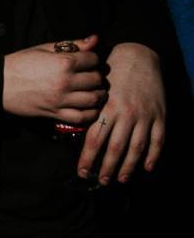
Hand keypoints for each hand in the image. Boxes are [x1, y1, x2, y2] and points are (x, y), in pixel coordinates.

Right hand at [3, 35, 106, 122]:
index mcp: (64, 62)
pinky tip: (89, 108)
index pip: (94, 59)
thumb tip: (95, 39)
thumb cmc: (20, 64)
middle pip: (96, 79)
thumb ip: (72, 44)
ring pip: (93, 99)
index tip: (88, 62)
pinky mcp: (54, 113)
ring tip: (95, 92)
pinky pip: (81, 117)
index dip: (93, 59)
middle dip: (97, 77)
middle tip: (92, 77)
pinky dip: (90, 114)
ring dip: (98, 96)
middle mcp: (65, 81)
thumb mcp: (45, 48)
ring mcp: (60, 99)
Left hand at [77, 42, 164, 184]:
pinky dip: (153, 155)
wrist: (138, 56)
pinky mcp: (159, 115)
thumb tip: (78, 132)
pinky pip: (158, 139)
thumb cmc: (111, 74)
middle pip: (115, 148)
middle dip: (107, 168)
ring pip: (136, 147)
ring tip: (120, 179)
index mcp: (106, 108)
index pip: (94, 140)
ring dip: (128, 166)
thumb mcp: (96, 91)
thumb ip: (89, 112)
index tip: (82, 172)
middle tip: (102, 181)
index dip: (88, 159)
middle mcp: (125, 114)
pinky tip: (147, 167)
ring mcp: (144, 116)